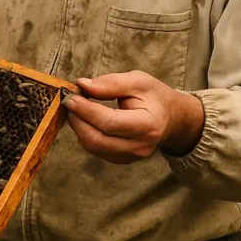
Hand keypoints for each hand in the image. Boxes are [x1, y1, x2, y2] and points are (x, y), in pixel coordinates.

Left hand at [62, 71, 204, 162]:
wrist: (172, 118)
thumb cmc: (154, 96)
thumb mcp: (138, 81)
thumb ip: (110, 83)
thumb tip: (82, 85)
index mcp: (148, 125)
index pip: (109, 122)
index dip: (85, 110)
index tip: (70, 96)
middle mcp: (141, 146)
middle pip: (97, 140)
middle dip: (77, 120)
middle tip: (68, 101)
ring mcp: (132, 156)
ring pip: (94, 147)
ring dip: (79, 127)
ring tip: (76, 108)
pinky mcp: (122, 159)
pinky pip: (97, 150)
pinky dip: (86, 134)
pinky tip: (85, 119)